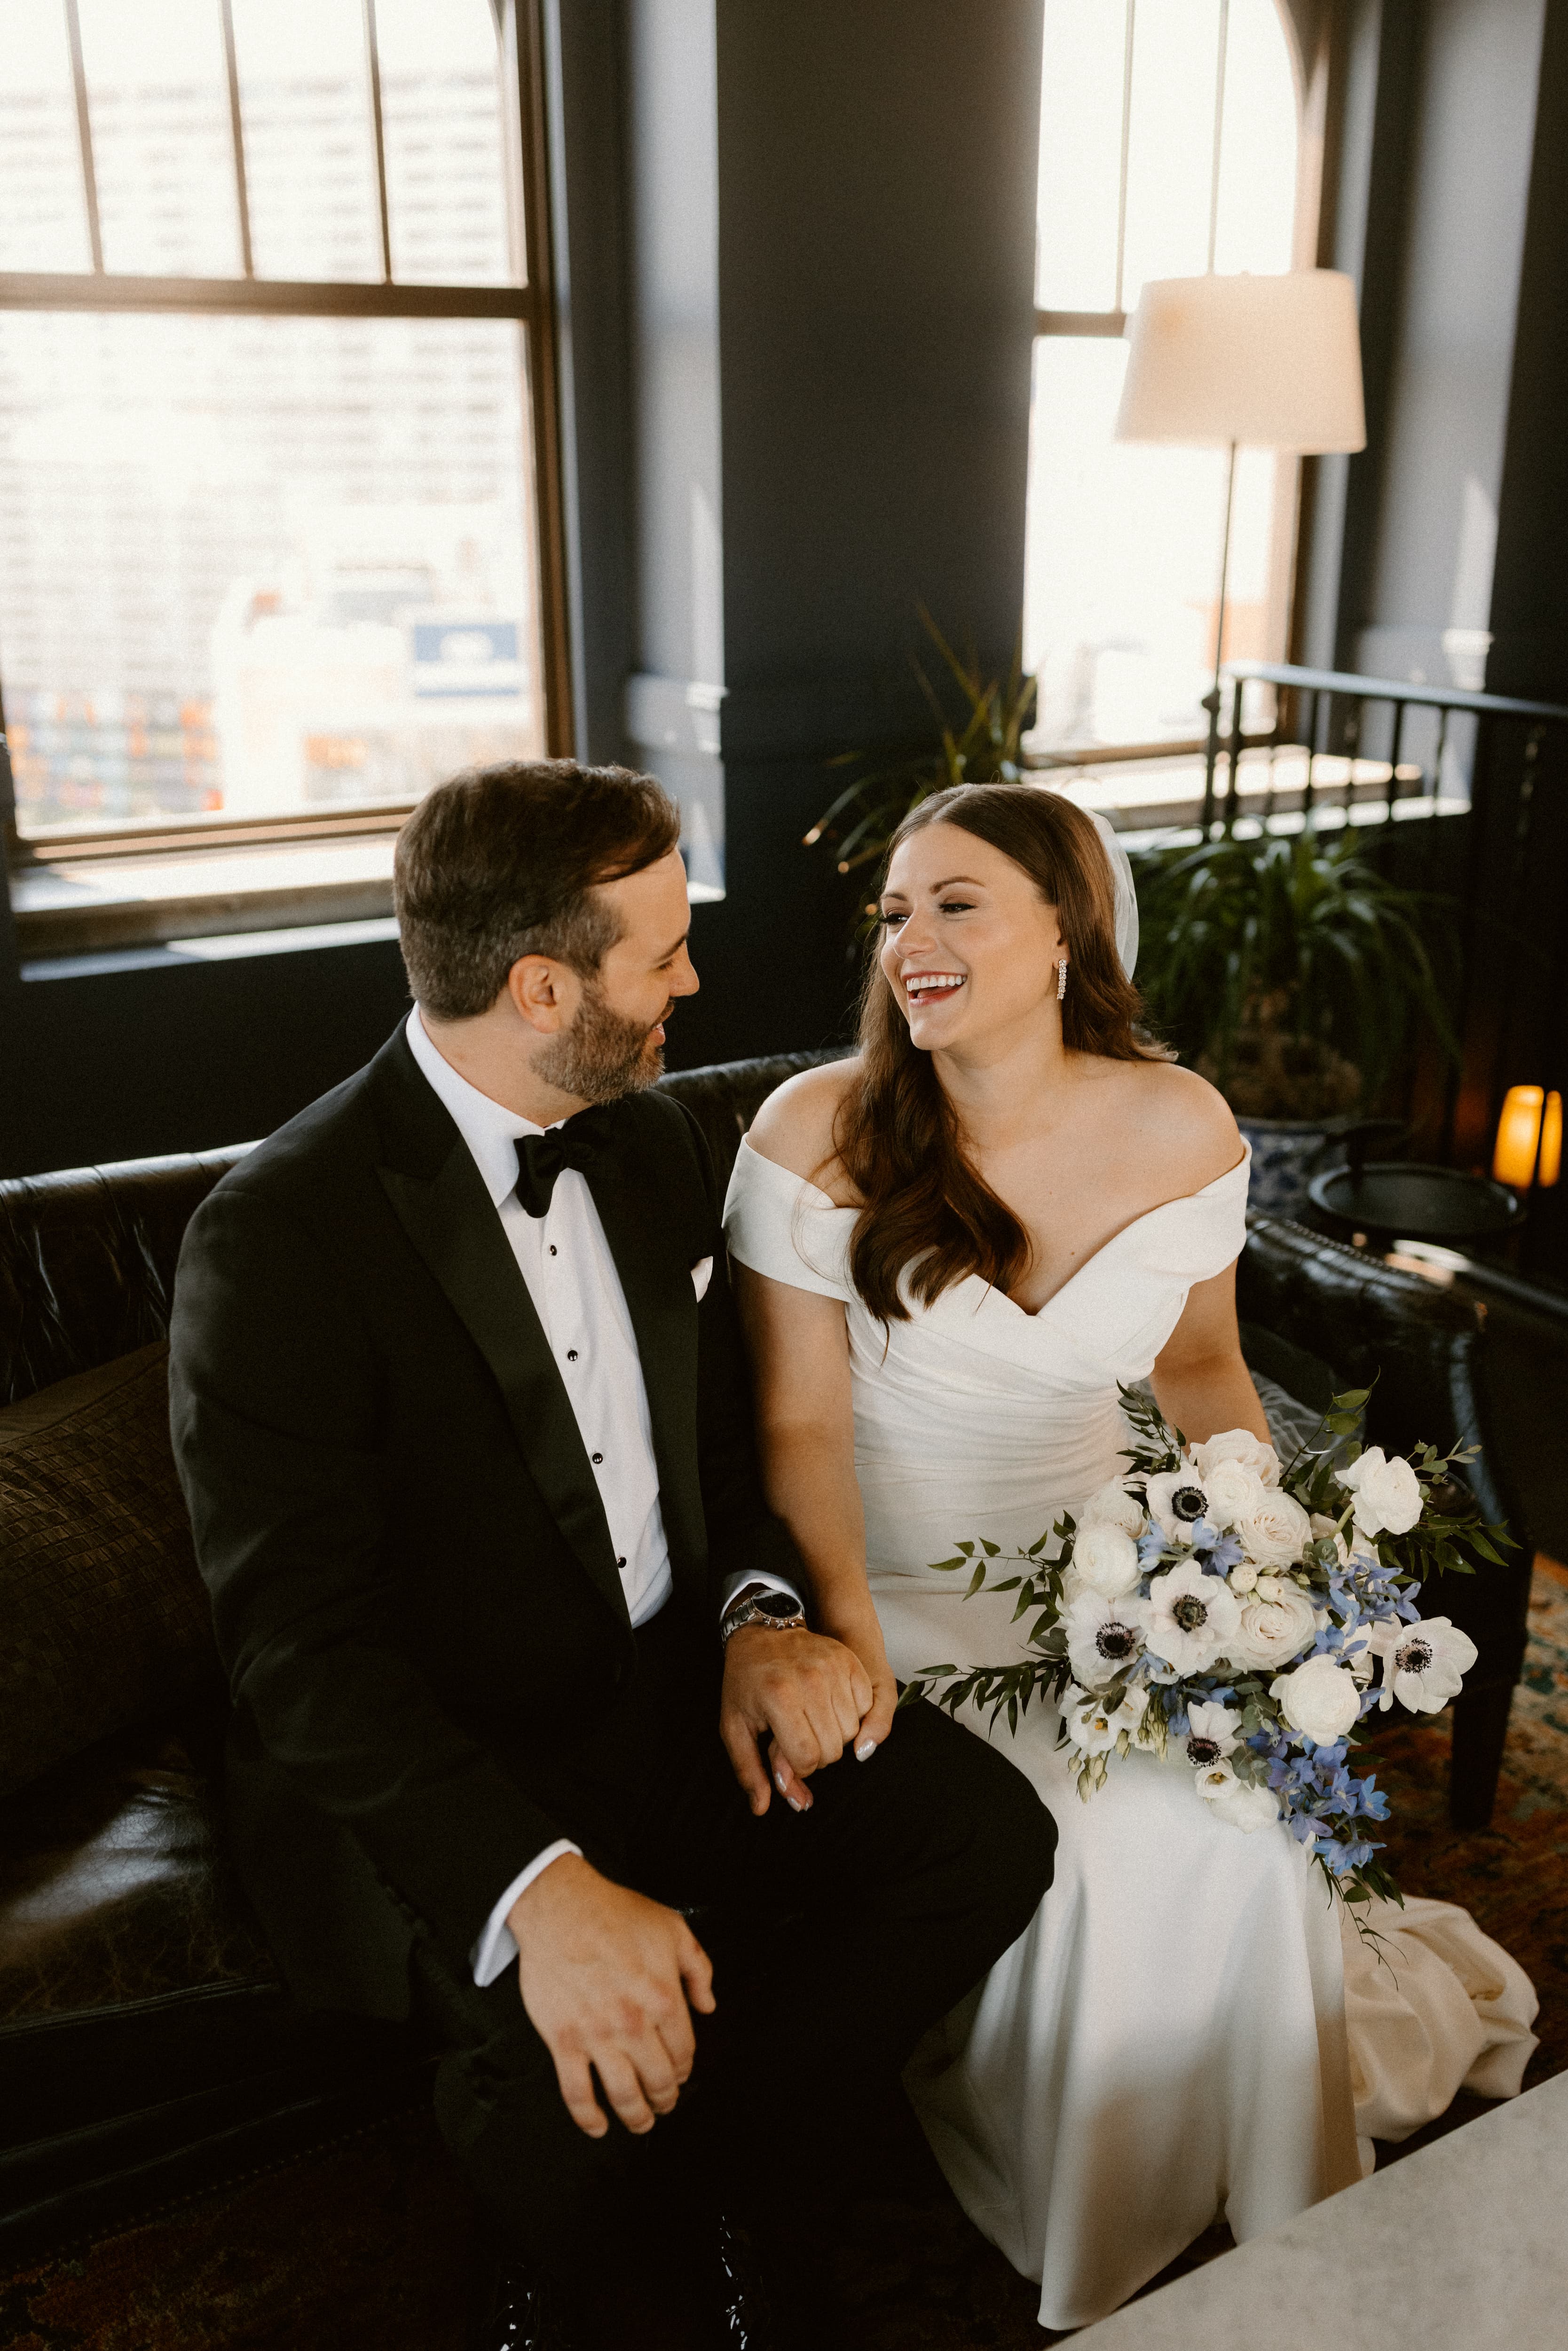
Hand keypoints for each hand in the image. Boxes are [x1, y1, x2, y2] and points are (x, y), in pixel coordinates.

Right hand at [508, 1853, 714, 2139]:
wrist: (561, 1909)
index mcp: (664, 1998)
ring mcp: (597, 2036)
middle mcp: (634, 2024)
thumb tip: (708, 2005)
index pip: (684, 2052)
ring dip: (637, 2117)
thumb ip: (699, 1969)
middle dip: (666, 2099)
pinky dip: (588, 2117)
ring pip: (623, 2095)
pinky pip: (576, 2092)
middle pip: (658, 2080)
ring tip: (641, 2123)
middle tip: (665, 2104)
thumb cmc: (615, 1915)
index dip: (685, 2069)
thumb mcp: (673, 1929)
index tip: (681, 2074)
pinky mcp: (563, 2041)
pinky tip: (598, 2126)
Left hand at [720, 1623, 877, 1814]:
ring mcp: (832, 1667)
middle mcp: (809, 1681)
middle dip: (816, 1753)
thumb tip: (761, 1808)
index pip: (808, 1759)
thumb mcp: (735, 1726)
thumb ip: (749, 1770)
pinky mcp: (849, 1660)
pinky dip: (853, 1714)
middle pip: (833, 1749)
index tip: (785, 1751)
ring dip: (835, 1736)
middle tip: (799, 1735)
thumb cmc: (745, 1682)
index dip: (798, 1767)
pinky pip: (866, 1706)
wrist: (762, 1633)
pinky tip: (830, 1706)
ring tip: (813, 1720)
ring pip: (852, 1732)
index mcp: (778, 1698)